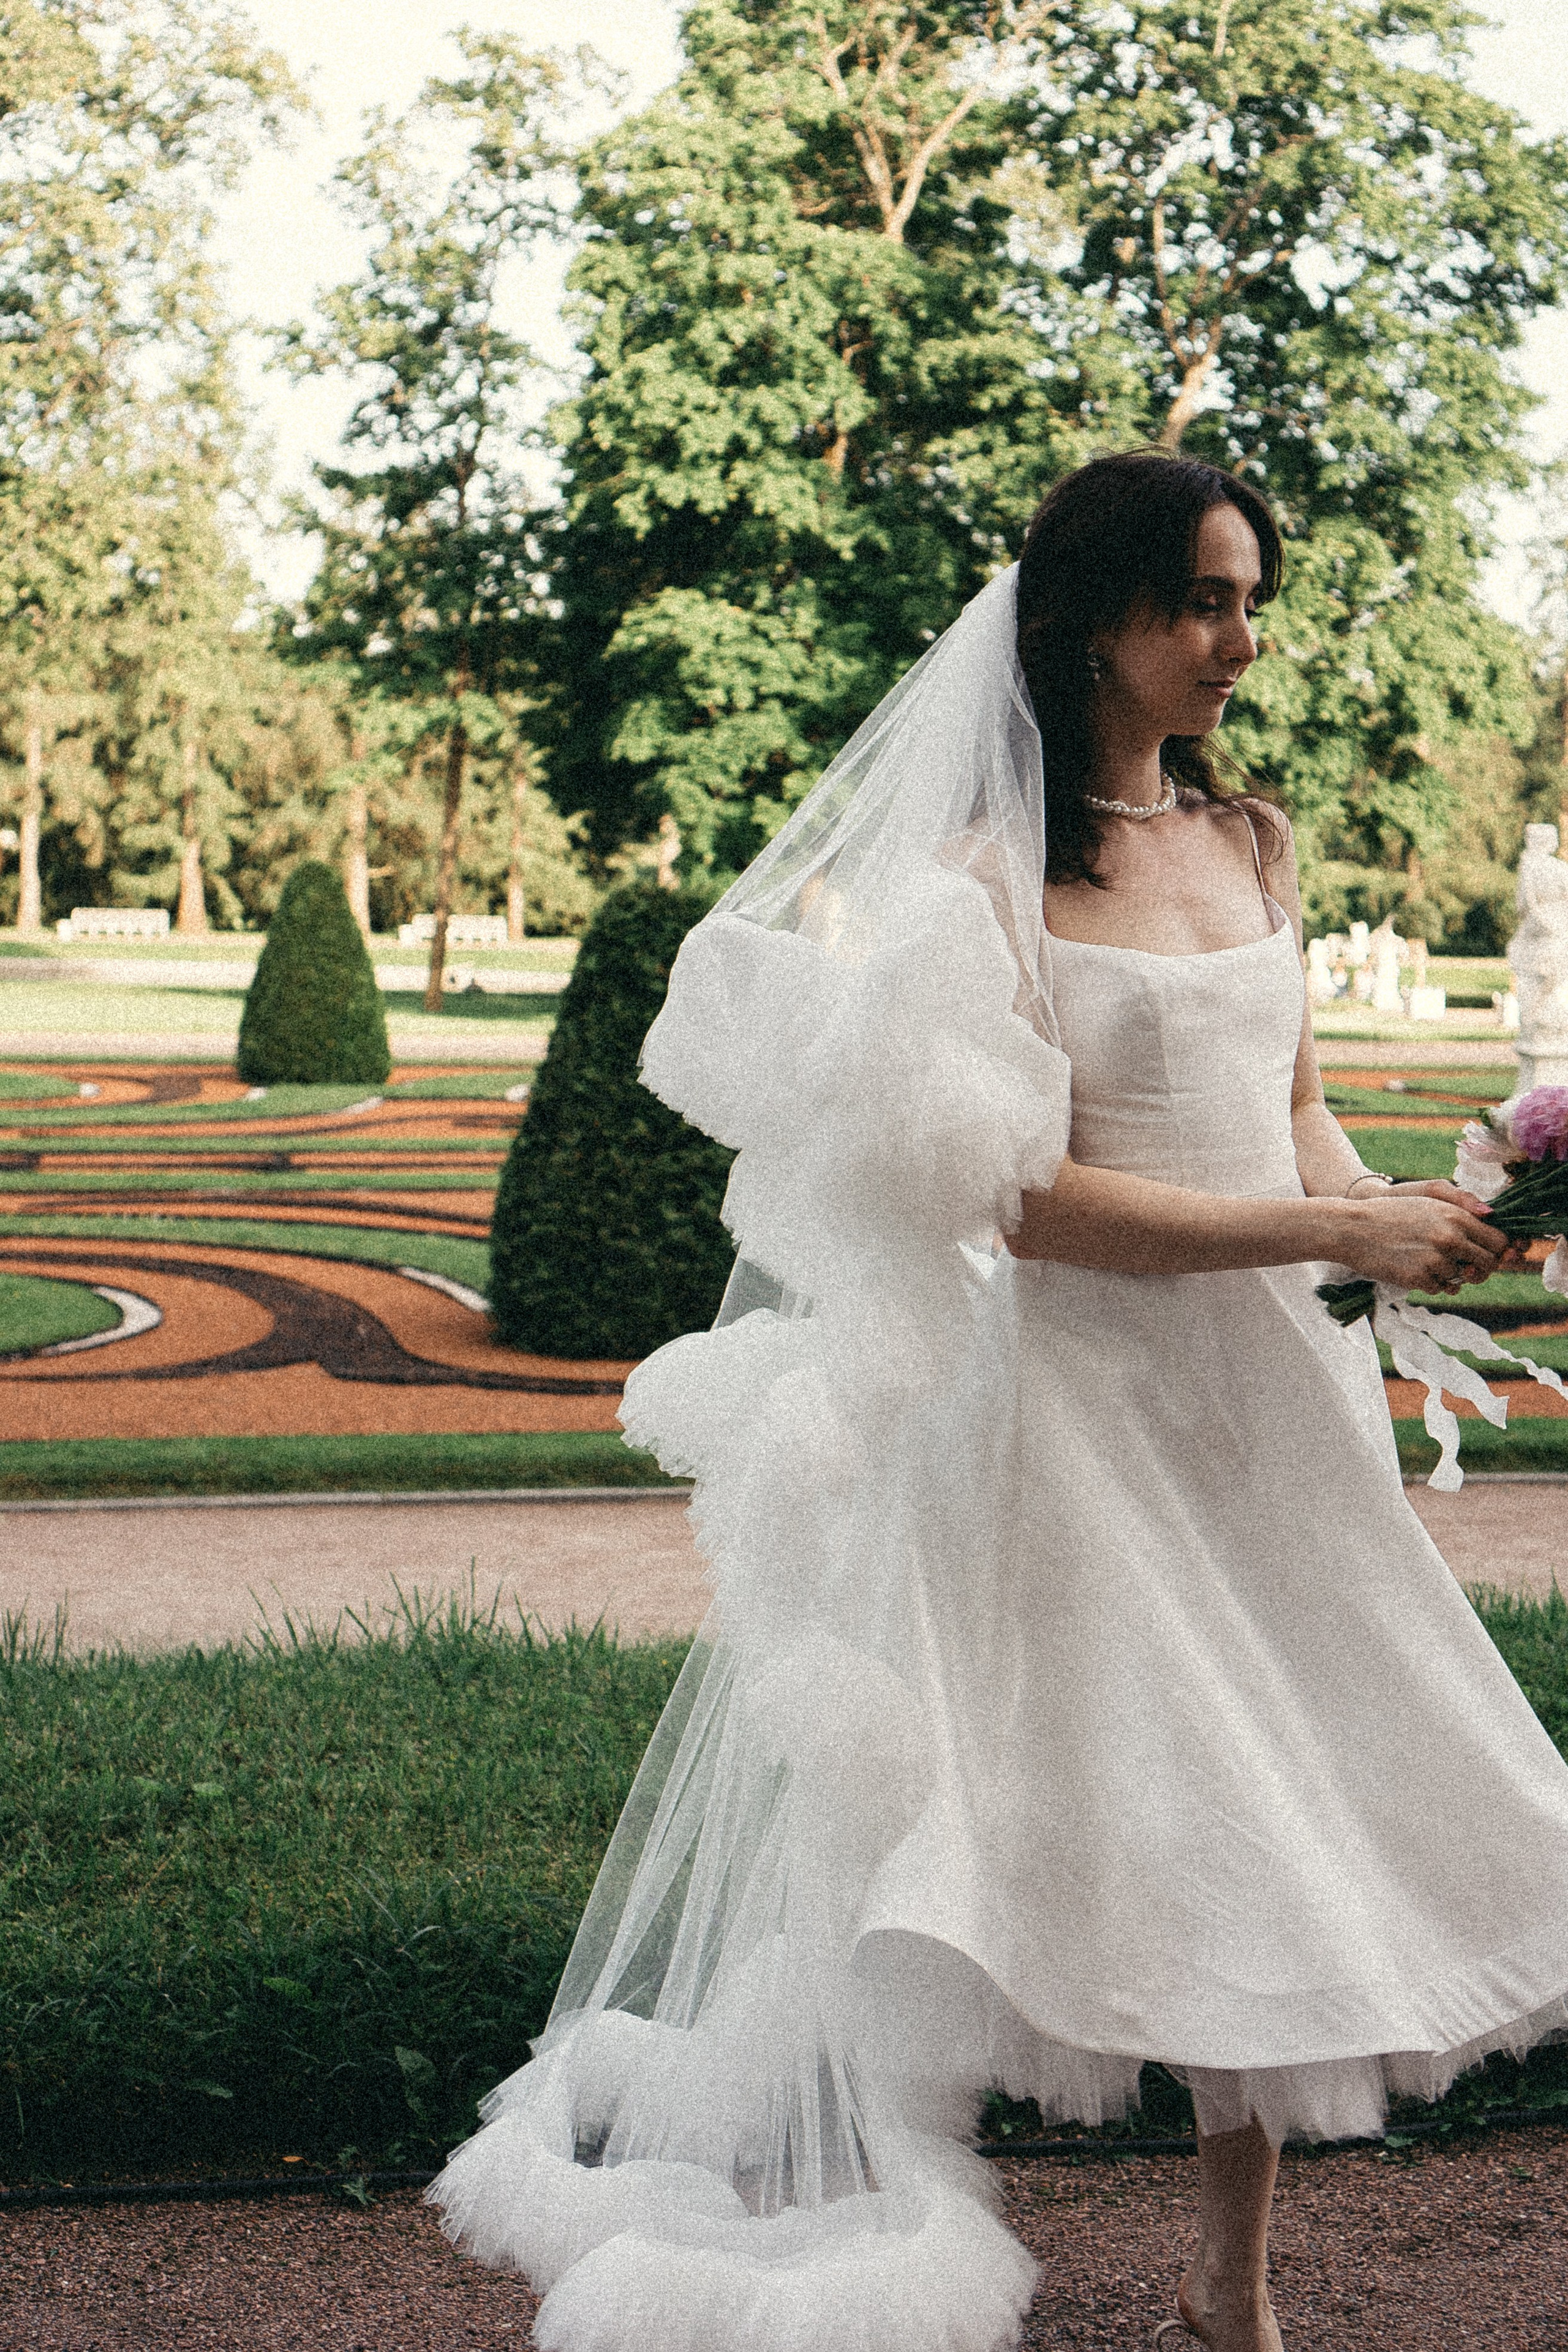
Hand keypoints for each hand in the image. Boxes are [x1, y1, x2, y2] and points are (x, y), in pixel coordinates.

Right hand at [1340, 1182, 1508, 1294]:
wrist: (1352, 1228)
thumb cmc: (1392, 1213)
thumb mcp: (1429, 1201)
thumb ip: (1463, 1208)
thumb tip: (1492, 1217)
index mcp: (1456, 1216)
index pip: (1499, 1241)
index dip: (1496, 1251)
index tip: (1485, 1254)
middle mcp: (1450, 1238)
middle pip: (1488, 1264)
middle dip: (1480, 1269)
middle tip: (1466, 1269)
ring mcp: (1435, 1260)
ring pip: (1461, 1279)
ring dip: (1449, 1276)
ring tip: (1427, 1262)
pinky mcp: (1419, 1278)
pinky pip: (1439, 1289)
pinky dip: (1430, 1283)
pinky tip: (1413, 1269)